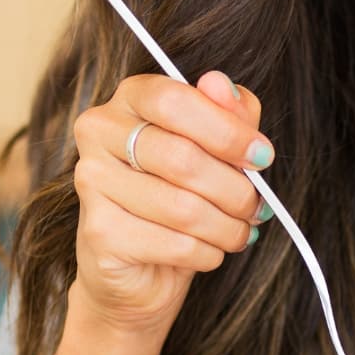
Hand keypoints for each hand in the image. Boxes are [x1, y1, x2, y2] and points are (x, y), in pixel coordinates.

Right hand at [69, 69, 272, 337]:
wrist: (136, 268)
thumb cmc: (178, 195)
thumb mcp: (212, 148)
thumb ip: (226, 114)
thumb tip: (223, 86)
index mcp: (128, 100)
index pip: (174, 101)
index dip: (227, 130)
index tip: (262, 156)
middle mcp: (99, 133)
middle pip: (181, 157)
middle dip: (234, 189)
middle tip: (257, 206)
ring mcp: (92, 183)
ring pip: (182, 207)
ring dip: (227, 227)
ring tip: (239, 232)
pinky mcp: (99, 232)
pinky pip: (176, 244)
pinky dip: (208, 253)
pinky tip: (209, 251)